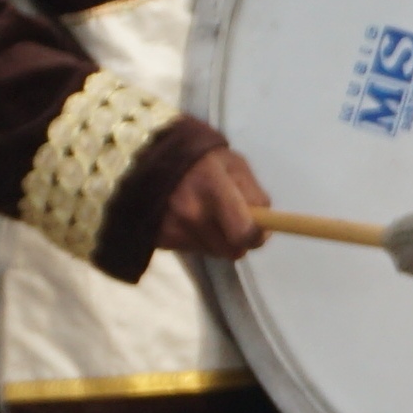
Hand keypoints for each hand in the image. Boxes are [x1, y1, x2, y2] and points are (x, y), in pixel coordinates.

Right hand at [158, 143, 269, 260]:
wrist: (148, 159)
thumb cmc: (202, 160)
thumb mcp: (234, 165)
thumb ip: (254, 195)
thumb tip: (265, 224)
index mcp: (212, 187)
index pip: (243, 232)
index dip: (256, 237)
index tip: (258, 232)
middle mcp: (190, 212)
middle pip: (232, 250)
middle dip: (239, 240)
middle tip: (234, 222)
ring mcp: (172, 228)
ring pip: (214, 252)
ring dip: (217, 239)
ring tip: (206, 214)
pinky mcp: (159, 239)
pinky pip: (193, 250)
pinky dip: (196, 239)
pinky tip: (188, 219)